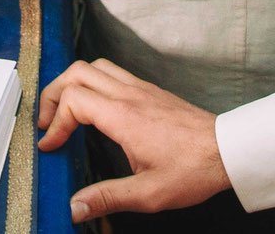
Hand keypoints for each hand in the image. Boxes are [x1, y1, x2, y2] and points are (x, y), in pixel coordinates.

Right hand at [38, 60, 229, 221]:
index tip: (50, 145)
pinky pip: (112, 73)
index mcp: (123, 116)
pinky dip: (93, 83)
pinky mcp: (150, 90)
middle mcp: (129, 95)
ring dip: (72, 84)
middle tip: (47, 122)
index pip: (73, 101)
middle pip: (76, 73)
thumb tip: (75, 207)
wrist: (227, 151)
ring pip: (94, 67)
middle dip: (53, 94)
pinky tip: (95, 108)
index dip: (54, 122)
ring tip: (64, 111)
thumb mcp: (148, 193)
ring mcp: (140, 88)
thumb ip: (107, 197)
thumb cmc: (193, 170)